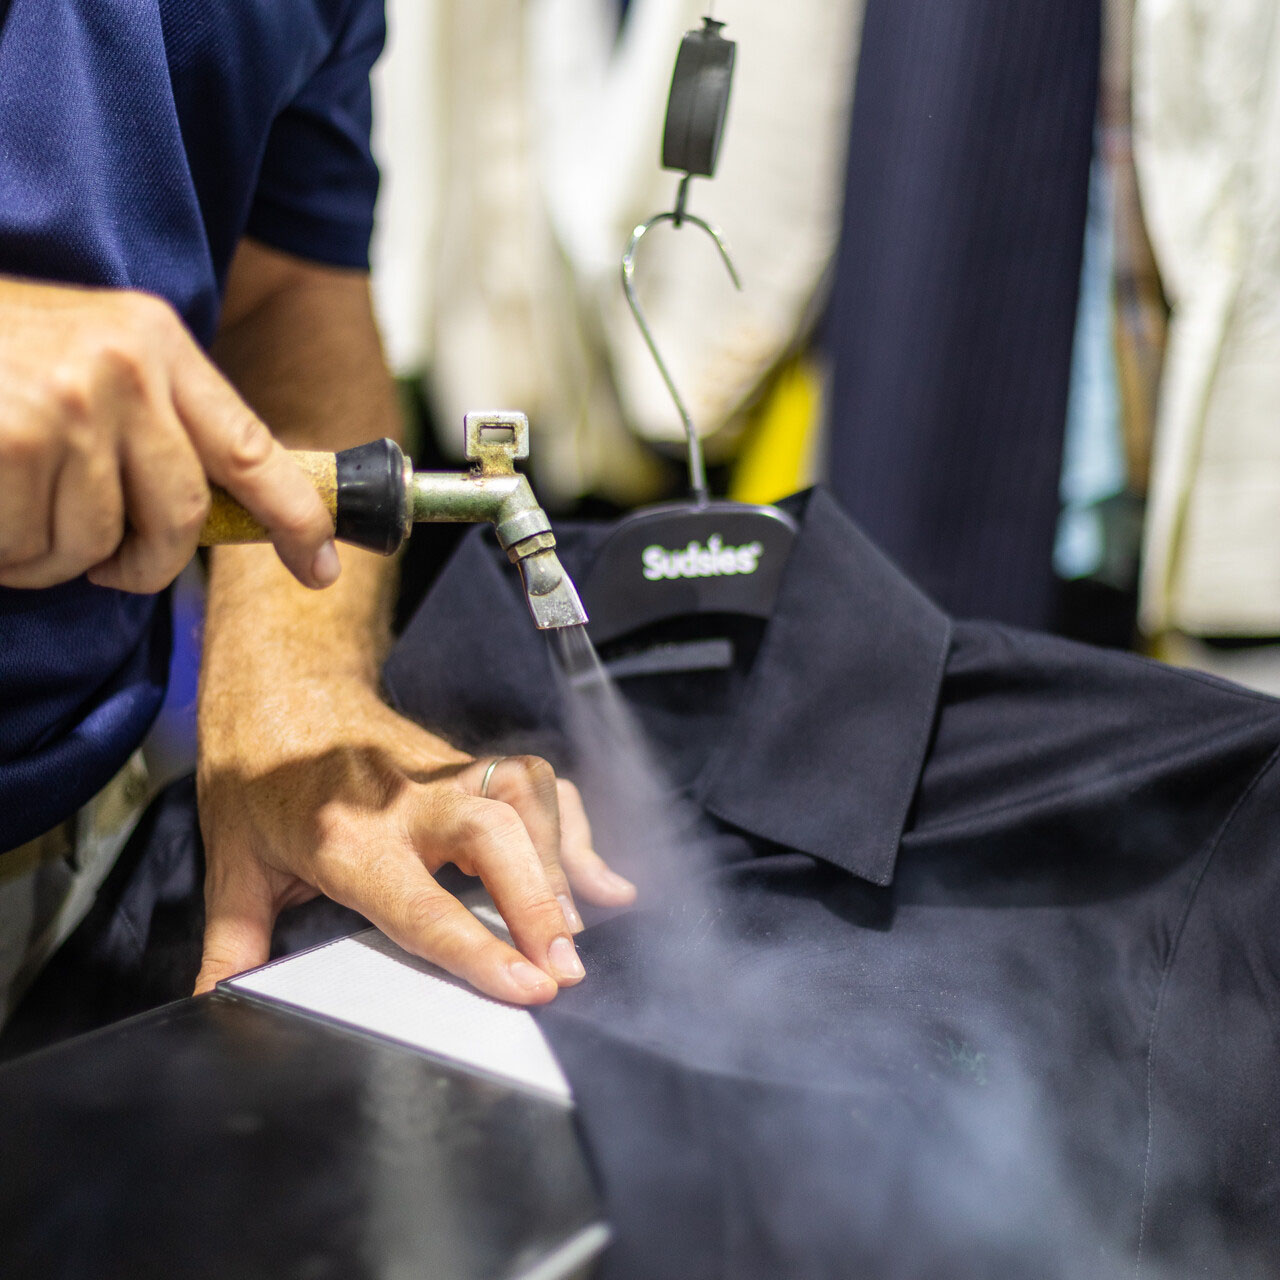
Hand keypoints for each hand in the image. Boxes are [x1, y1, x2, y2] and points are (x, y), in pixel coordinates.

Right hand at [0, 276, 338, 591]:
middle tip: (107, 561)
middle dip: (144, 562)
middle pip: (180, 519)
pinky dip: (9, 554)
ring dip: (55, 555)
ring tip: (16, 506)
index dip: (296, 517)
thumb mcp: (89, 355)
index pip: (253, 448)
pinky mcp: (12, 443)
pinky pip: (35, 553)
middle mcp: (125, 369)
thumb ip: (157, 421)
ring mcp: (68, 405)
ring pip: (98, 546)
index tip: (320, 565)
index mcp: (157, 341)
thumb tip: (217, 510)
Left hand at [195, 680, 636, 1002]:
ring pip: (524, 797)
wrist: (281, 685)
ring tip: (575, 930)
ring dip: (559, 861)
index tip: (530, 986)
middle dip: (539, 900)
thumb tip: (218, 1007)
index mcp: (347, 838)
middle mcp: (408, 801)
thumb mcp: (234, 861)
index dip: (480, 949)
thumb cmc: (257, 774)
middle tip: (567, 967)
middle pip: (493, 837)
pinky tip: (598, 880)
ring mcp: (446, 774)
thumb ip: (234, 942)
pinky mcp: (468, 764)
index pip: (422, 904)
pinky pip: (537, 786)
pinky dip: (574, 830)